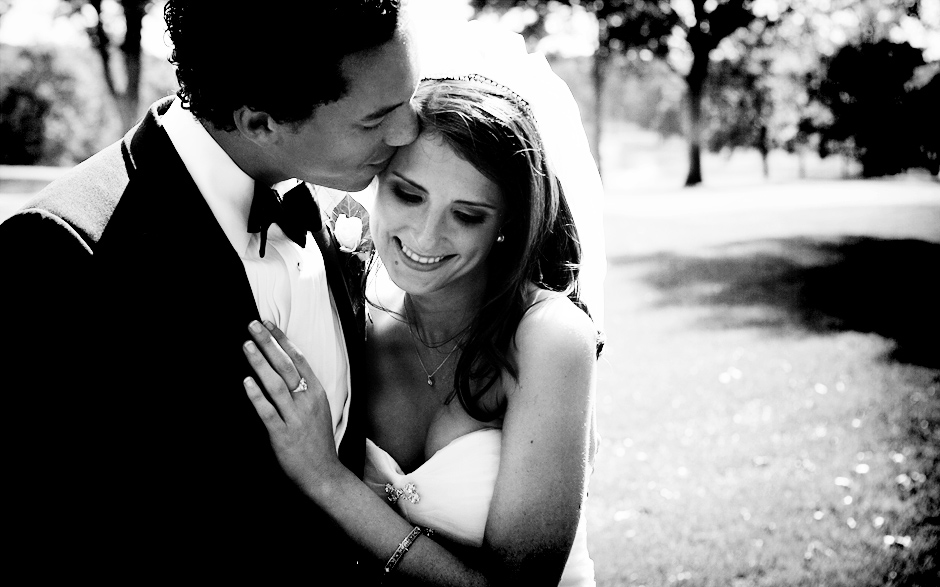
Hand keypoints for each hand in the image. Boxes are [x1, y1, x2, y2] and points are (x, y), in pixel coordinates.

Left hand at [242, 320, 342, 494]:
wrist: (324, 474)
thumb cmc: (318, 441)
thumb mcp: (319, 410)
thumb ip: (305, 391)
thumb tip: (285, 370)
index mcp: (317, 393)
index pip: (299, 359)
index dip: (283, 340)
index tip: (269, 324)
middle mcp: (307, 402)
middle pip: (286, 366)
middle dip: (268, 343)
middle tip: (253, 325)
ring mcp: (295, 418)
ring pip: (275, 384)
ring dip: (260, 363)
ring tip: (246, 346)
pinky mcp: (282, 434)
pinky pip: (267, 411)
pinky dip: (256, 396)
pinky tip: (246, 382)